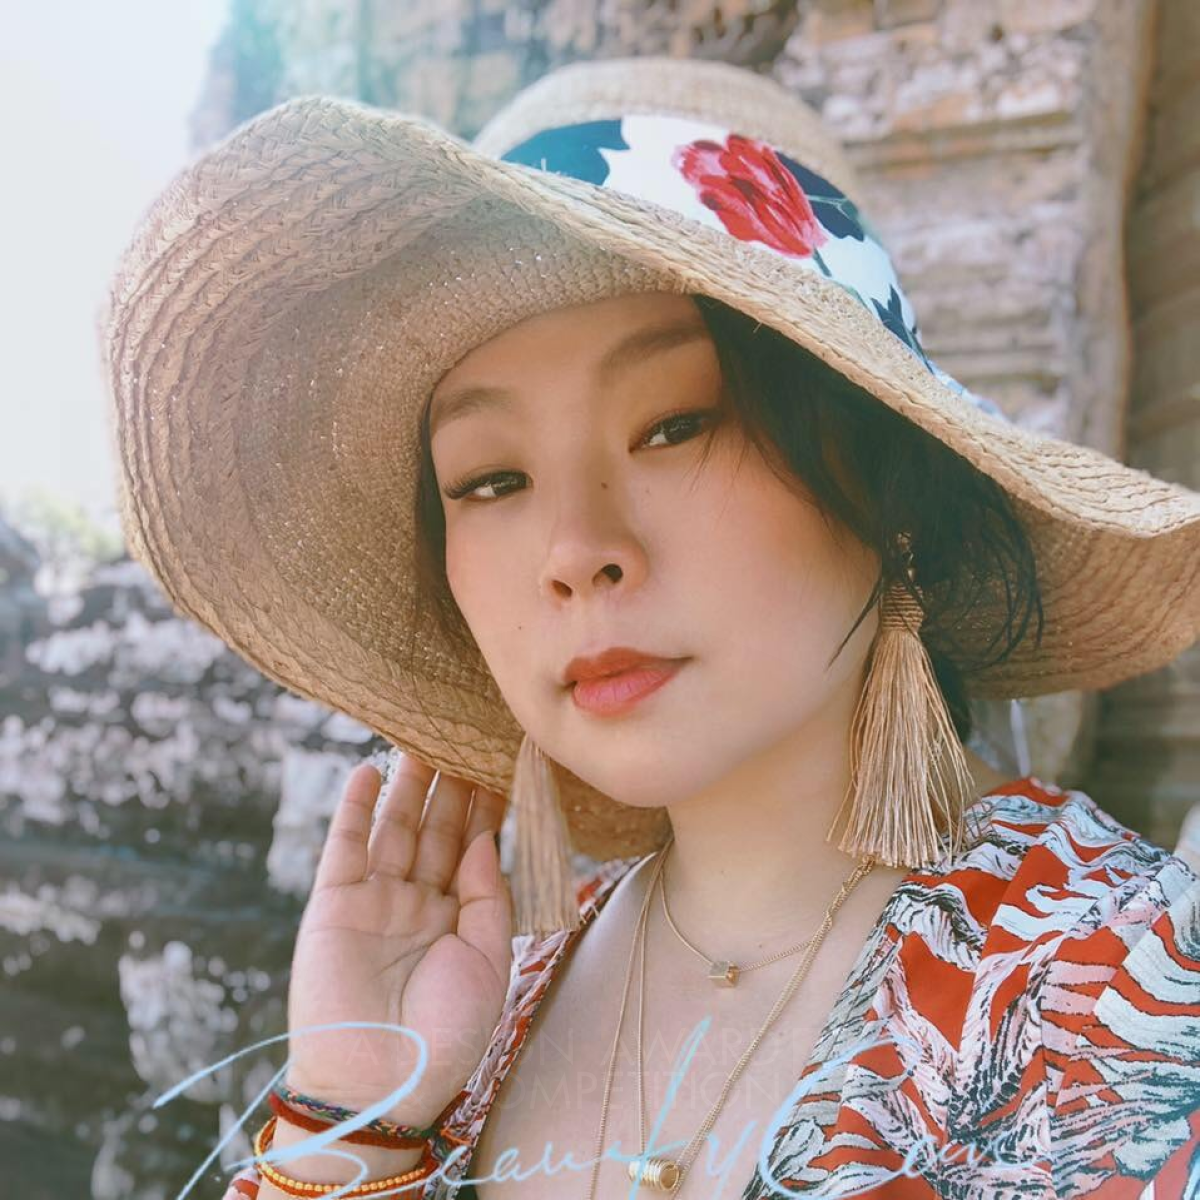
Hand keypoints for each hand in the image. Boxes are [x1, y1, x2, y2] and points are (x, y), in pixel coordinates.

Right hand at [284, 752, 512, 1128]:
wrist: (381, 1084)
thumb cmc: (446, 1031)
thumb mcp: (488, 959)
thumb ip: (486, 894)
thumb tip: (482, 836)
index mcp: (458, 919)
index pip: (473, 848)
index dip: (487, 808)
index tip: (504, 763)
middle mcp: (417, 903)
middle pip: (437, 829)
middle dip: (452, 785)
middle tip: (466, 735)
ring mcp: (375, 900)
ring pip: (396, 828)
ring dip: (409, 784)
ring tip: (424, 738)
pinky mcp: (334, 903)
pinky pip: (345, 845)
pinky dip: (355, 807)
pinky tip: (370, 770)